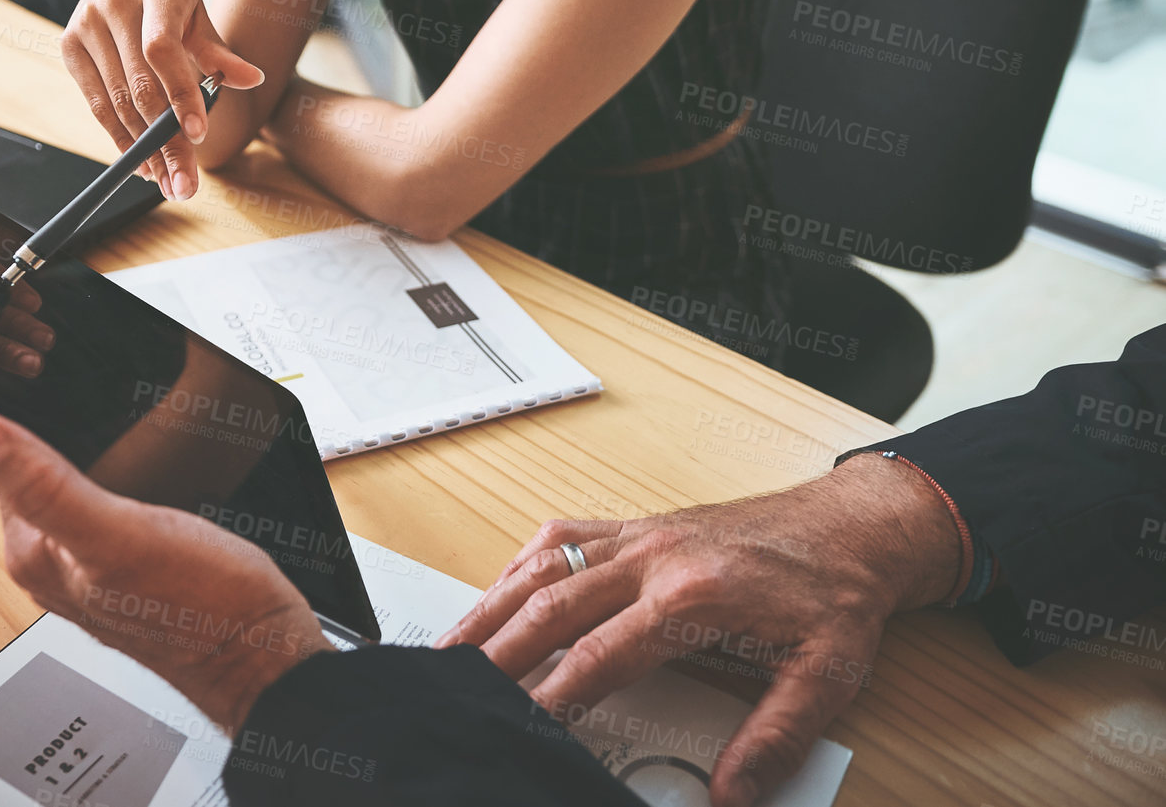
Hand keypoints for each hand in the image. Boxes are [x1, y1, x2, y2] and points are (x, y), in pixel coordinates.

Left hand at [0, 412, 330, 731]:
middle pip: (40, 478)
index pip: (2, 468)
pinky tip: (147, 477)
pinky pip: (112, 509)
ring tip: (116, 430)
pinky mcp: (134, 567)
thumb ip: (42, 485)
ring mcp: (95, 568)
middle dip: (62, 439)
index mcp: (34, 554)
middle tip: (84, 401)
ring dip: (96, 461)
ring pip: (79, 492)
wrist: (261, 652)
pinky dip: (124, 484)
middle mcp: (56, 565)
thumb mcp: (115, 531)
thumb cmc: (199, 606)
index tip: (33, 387)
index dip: (19, 424)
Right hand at [61, 0, 264, 201]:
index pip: (162, 50)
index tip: (198, 135)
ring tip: (167, 180)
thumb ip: (219, 52)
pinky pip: (95, 104)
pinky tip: (141, 161)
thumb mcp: (199, 17)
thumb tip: (253, 79)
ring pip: (115, 101)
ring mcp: (86, 23)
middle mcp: (114, 3)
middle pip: (139, 86)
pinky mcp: (68, 45)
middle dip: (164, 141)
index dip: (179, 94)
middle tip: (184, 182)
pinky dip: (120, 137)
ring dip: (142, 148)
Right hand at [437, 454, 963, 806]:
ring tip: (451, 646)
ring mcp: (640, 535)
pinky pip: (562, 537)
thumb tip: (728, 797)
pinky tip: (499, 595)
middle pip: (552, 604)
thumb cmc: (835, 596)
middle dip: (497, 650)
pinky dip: (520, 568)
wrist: (853, 527)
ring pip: (544, 565)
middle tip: (454, 687)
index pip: (601, 653)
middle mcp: (654, 557)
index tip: (520, 724)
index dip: (553, 694)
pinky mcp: (638, 525)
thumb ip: (773, 739)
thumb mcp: (826, 677)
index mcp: (694, 596)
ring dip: (492, 606)